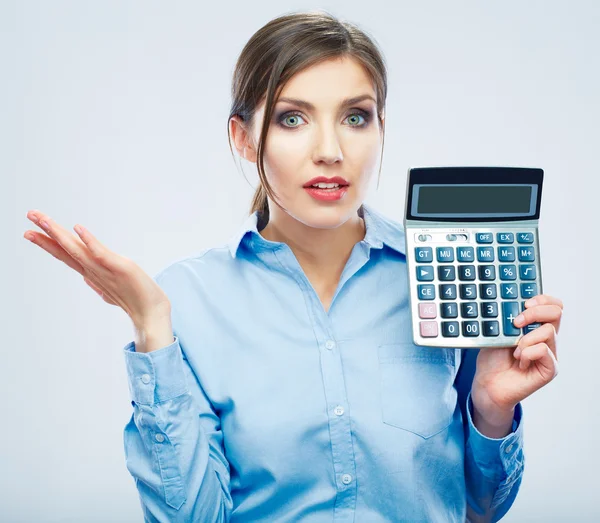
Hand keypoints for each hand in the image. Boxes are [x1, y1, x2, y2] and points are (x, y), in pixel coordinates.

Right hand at [24, 209, 170, 327]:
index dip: (47, 243)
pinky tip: (77, 228)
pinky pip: (101, 253)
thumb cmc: (134, 298)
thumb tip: (86, 277)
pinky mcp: (119, 267)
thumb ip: (96, 280)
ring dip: (60, 234)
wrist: (151, 313)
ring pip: (77, 249)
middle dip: (46, 233)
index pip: (65, 254)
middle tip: (29, 215)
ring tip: (46, 220)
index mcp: (90, 272)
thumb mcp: (110, 287)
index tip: (29, 231)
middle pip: (66, 249)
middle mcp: (93, 270)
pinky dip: (89, 241)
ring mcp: (105, 269)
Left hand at [471, 294, 562, 418]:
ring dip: (525, 339)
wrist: (487, 383)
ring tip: (514, 351)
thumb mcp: (498, 332)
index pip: (553, 305)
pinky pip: (544, 350)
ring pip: (548, 331)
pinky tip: (519, 361)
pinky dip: (528, 353)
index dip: (542, 299)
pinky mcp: (550, 368)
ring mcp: (550, 353)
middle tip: (515, 322)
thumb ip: (510, 319)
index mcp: (536, 326)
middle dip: (534, 313)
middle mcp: (546, 338)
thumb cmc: (493, 359)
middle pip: (556, 312)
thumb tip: (515, 306)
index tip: (524, 303)